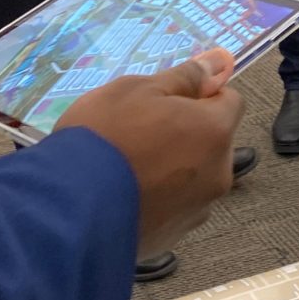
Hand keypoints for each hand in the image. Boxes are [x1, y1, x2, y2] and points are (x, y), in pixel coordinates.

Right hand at [55, 50, 244, 258]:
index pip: (231, 101)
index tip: (168, 100)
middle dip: (188, 134)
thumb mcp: (137, 90)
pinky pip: (173, 208)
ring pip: (195, 177)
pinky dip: (158, 199)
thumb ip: (184, 77)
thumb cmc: (104, 137)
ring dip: (174, 169)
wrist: (67, 209)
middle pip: (214, 142)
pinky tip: (124, 196)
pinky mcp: (173, 238)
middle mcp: (218, 174)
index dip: (202, 95)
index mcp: (215, 132)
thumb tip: (220, 61)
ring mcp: (197, 210)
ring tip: (128, 169)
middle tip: (141, 132)